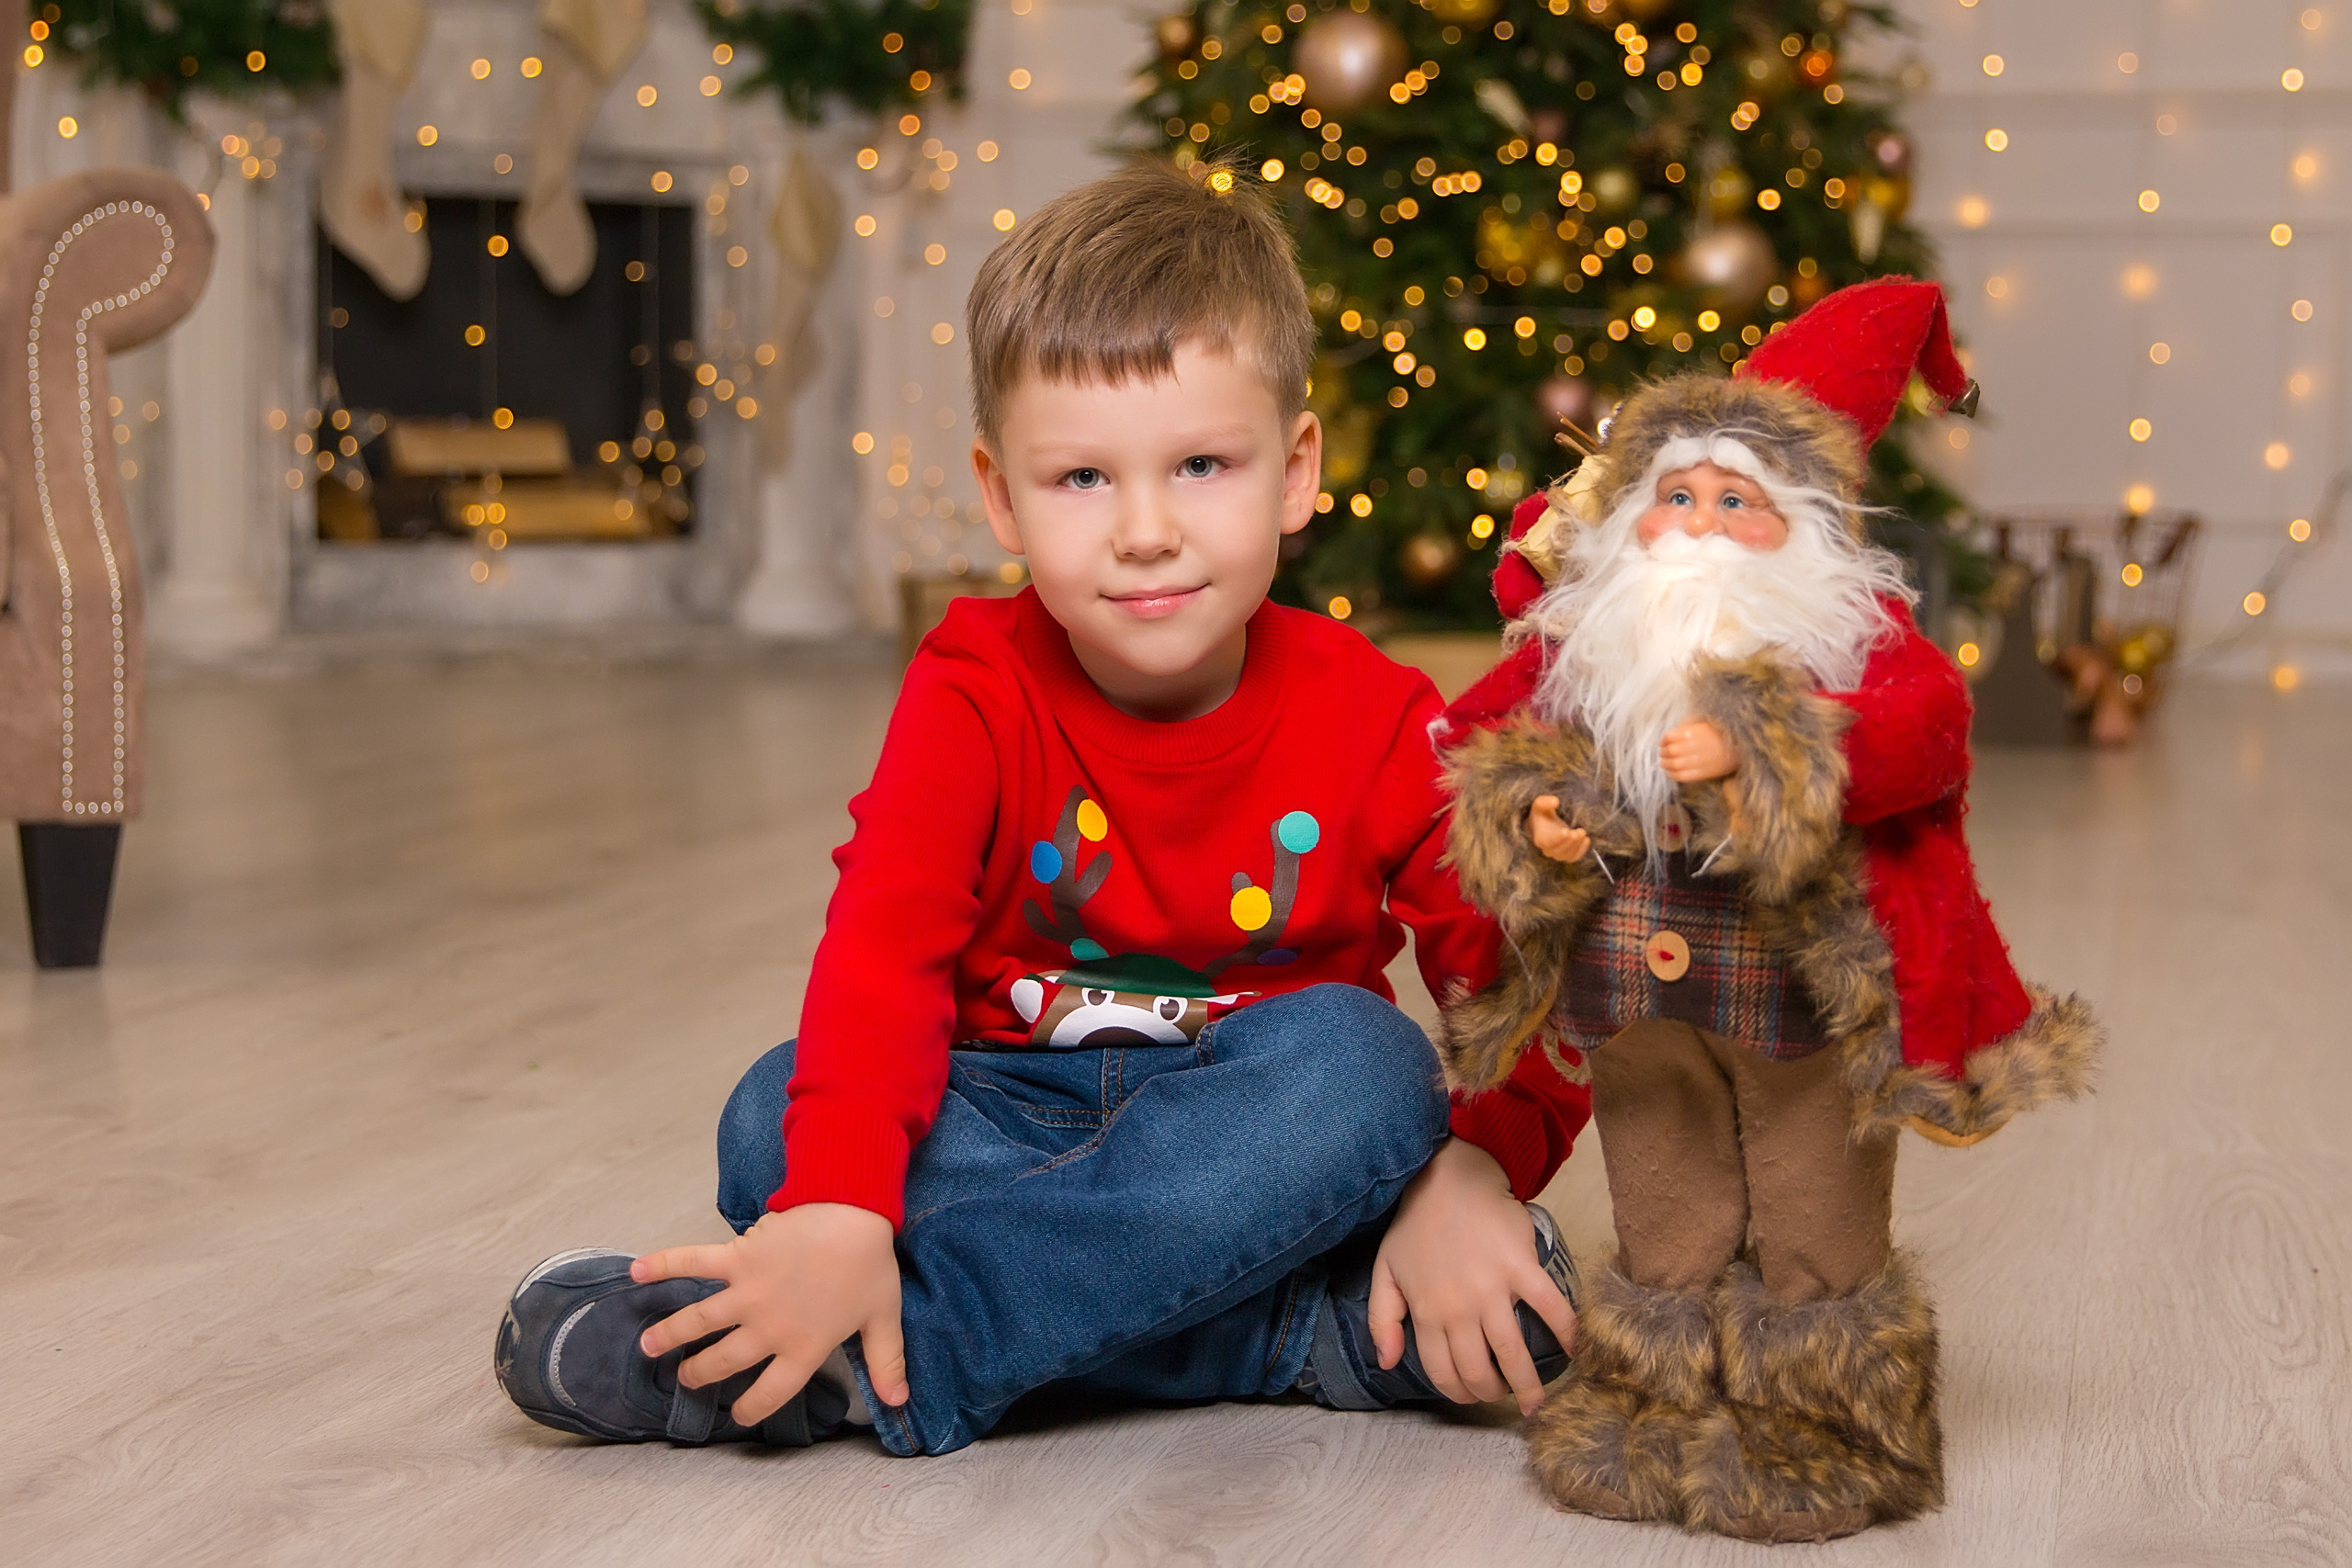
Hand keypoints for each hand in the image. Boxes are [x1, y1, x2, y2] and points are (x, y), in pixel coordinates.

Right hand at [633, 1203, 905, 1426]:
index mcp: (803, 1347)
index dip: (753, 1406)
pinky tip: (636, 1271)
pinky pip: (694, 1262)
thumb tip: (900, 1402)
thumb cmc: (869, 1266)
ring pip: (700, 1320)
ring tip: (647, 1347)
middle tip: (684, 1378)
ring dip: (669, 1334)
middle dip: (700, 1373)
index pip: (772, 1391)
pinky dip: (663, 1263)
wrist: (853, 1213)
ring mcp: (747, 1292)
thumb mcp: (884, 1319)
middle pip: (726, 1360)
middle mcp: (768, 1327)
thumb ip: (886, 1363)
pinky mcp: (737, 1257)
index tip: (737, 1415)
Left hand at [1368, 1139, 1576, 1415]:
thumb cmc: (1417, 1225)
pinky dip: (1565, 1332)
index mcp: (1427, 1311)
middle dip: (1492, 1393)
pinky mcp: (1522, 1267)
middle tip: (1504, 1396)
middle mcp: (1459, 1307)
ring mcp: (1493, 1288)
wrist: (1449, 1180)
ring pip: (1513, 1352)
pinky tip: (1572, 1350)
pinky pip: (1550, 1307)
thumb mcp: (1385, 1272)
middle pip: (1478, 1370)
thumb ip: (1382, 1320)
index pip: (1443, 1371)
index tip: (1472, 1396)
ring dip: (1527, 1384)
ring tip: (1535, 1400)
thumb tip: (1387, 1363)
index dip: (1459, 1393)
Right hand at [1526, 795, 1591, 863]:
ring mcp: (1558, 854)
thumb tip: (1555, 801)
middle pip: (1559, 851)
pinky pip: (1574, 857)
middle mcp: (1548, 850)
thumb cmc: (1542, 814)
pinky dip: (1581, 851)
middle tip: (1579, 831)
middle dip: (1571, 842)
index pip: (1548, 843)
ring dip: (1577, 845)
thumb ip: (1545, 802)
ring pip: (1567, 856)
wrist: (1544, 824)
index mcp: (1540, 839)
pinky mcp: (1567, 854)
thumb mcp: (1540, 805)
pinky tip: (1587, 839)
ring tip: (1583, 832)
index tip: (1566, 831)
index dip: (1557, 839)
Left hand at [1661, 720, 1737, 782]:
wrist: (1739, 748)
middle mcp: (1693, 746)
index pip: (1669, 737)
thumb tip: (1671, 735)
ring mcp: (1698, 761)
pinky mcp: (1702, 773)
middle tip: (1662, 753)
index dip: (1663, 741)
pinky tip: (1669, 772)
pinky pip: (1682, 776)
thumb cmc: (1719, 733)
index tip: (1662, 743)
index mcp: (1693, 732)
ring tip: (1664, 763)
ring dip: (1665, 764)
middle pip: (1670, 751)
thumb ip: (1686, 726)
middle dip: (1663, 753)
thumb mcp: (1703, 722)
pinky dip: (1672, 775)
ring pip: (1674, 765)